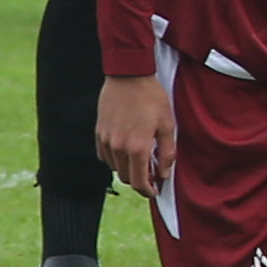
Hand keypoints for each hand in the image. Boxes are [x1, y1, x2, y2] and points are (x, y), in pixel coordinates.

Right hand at [98, 73, 177, 194]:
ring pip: (115, 168)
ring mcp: (106, 140)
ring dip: (128, 168)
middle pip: (126, 178)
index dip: (148, 191)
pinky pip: (105, 155)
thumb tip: (164, 174)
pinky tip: (126, 149)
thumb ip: (167, 153)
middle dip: (140, 180)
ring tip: (141, 158)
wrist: (128, 75)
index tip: (155, 191)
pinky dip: (115, 158)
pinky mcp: (99, 132)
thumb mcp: (167, 125)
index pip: (139, 182)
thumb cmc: (151, 98)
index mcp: (137, 148)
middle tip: (152, 173)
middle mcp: (118, 148)